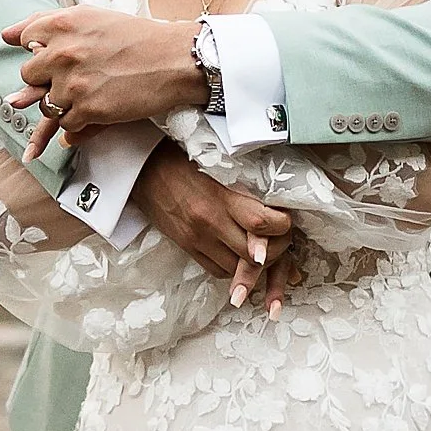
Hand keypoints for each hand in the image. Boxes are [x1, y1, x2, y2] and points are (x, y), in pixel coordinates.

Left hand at [4, 5, 203, 149]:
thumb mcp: (91, 17)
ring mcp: (73, 83)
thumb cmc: (136, 37)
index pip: (26, 38)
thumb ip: (46, 22)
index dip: (42, 49)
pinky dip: (79, 120)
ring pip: (46, 103)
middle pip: (29, 75)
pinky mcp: (87, 110)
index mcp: (63, 23)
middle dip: (48, 79)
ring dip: (64, 102)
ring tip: (93, 91)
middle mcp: (63, 51)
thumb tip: (6, 36)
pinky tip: (100, 106)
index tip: (60, 53)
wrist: (175, 59)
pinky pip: (65, 124)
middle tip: (80, 75)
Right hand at [137, 141, 297, 309]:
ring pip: (237, 268)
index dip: (282, 227)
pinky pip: (217, 270)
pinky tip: (239, 256)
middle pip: (254, 254)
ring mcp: (197, 239)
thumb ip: (246, 188)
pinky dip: (234, 268)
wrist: (145, 168)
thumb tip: (277, 206)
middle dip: (275, 251)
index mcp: (220, 198)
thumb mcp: (220, 167)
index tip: (285, 220)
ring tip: (264, 249)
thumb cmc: (185, 160)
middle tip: (280, 239)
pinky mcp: (187, 247)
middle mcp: (209, 222)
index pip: (262, 223)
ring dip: (255, 264)